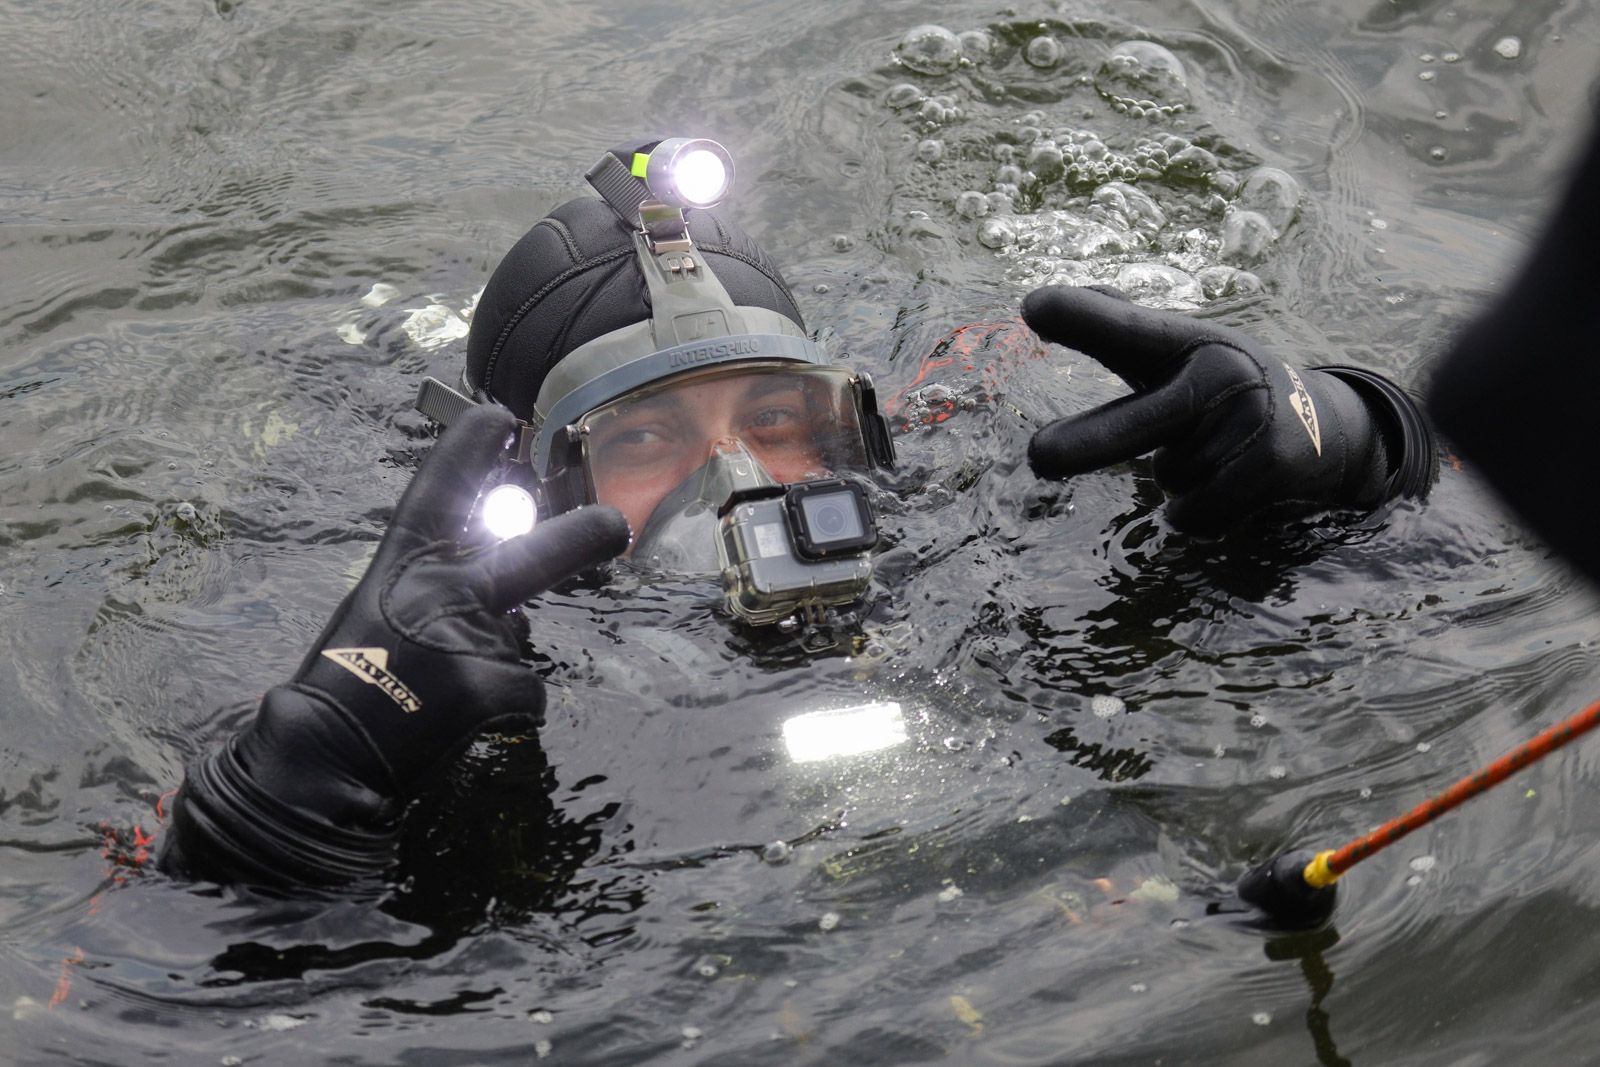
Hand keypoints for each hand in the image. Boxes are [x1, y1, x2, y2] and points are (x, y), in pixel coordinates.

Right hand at [167, 405, 630, 885]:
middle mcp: (440, 587)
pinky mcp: (493, 683)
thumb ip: (441, 589)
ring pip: (516, 645)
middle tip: (617, 525)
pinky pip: (524, 693)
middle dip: (581, 539)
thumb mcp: (382, 613)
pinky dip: (501, 709)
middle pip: (532, 555)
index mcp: (401, 562)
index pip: (440, 490)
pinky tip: (454, 721)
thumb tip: (503, 595)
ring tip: (435, 695)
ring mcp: (469, 634)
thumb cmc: (349, 684)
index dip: (470, 450)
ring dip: (491, 667)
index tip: (500, 415)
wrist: (324, 757)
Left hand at [1022, 286, 1421, 535]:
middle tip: (1038, 458)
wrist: (1331, 429)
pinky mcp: (1273, 464)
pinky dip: (1199, 514)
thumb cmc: (1226, 389)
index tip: (1033, 307)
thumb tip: (1043, 298)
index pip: (1128, 329)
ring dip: (1183, 482)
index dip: (1083, 319)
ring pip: (1168, 481)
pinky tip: (1231, 487)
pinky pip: (1197, 513)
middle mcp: (1220, 370)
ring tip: (1221, 453)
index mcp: (1187, 341)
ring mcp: (1250, 416)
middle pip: (1137, 421)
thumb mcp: (1179, 352)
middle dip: (1086, 443)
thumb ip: (1115, 331)